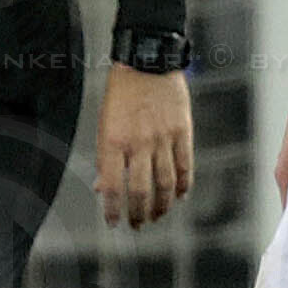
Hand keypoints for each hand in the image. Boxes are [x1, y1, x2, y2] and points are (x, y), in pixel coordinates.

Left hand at [94, 65, 192, 228]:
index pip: (112, 187)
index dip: (113, 210)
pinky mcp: (183, 132)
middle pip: (140, 190)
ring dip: (161, 206)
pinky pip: (185, 166)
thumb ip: (105, 157)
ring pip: (165, 183)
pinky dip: (183, 186)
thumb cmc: (122, 93)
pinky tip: (180, 197)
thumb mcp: (104, 123)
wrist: (147, 63)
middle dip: (138, 214)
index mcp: (113, 141)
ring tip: (157, 215)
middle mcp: (138, 143)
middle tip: (137, 225)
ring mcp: (163, 138)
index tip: (113, 222)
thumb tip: (102, 187)